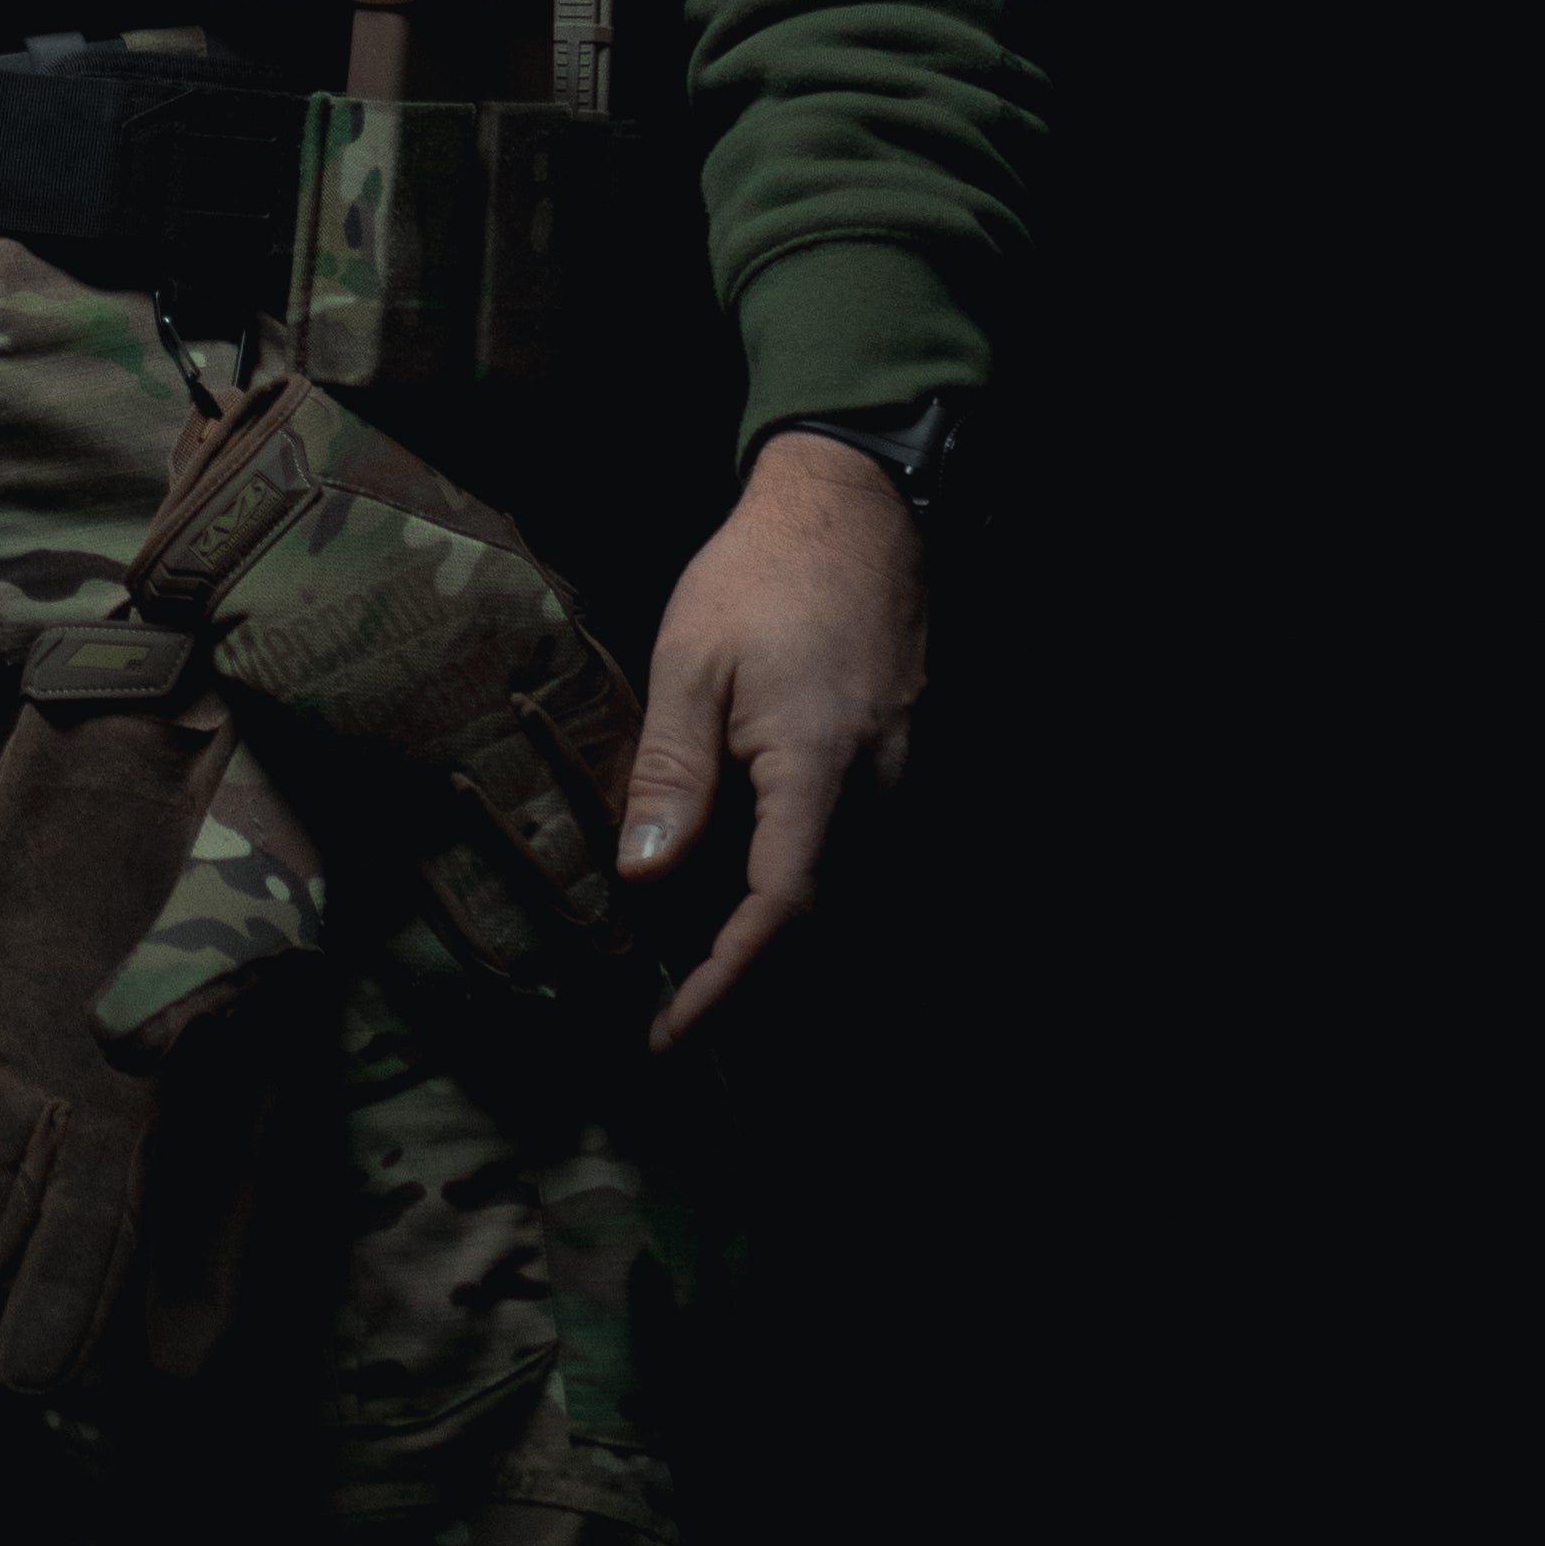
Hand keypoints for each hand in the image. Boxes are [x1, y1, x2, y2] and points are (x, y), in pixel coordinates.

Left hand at [617, 429, 926, 1051]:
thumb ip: (672, 771)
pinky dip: (802, 898)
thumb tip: (644, 879)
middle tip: (672, 1018)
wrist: (855, 512)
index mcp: (819, 769)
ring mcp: (900, 785)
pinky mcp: (900, 773)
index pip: (780, 911)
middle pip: (820, 927)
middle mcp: (877, 795)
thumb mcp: (693, 661)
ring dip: (776, 948)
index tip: (673, 1033)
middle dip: (749, 985)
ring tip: (696, 972)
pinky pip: (855, 862)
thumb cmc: (762, 577)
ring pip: (843, 902)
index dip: (728, 983)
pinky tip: (744, 897)